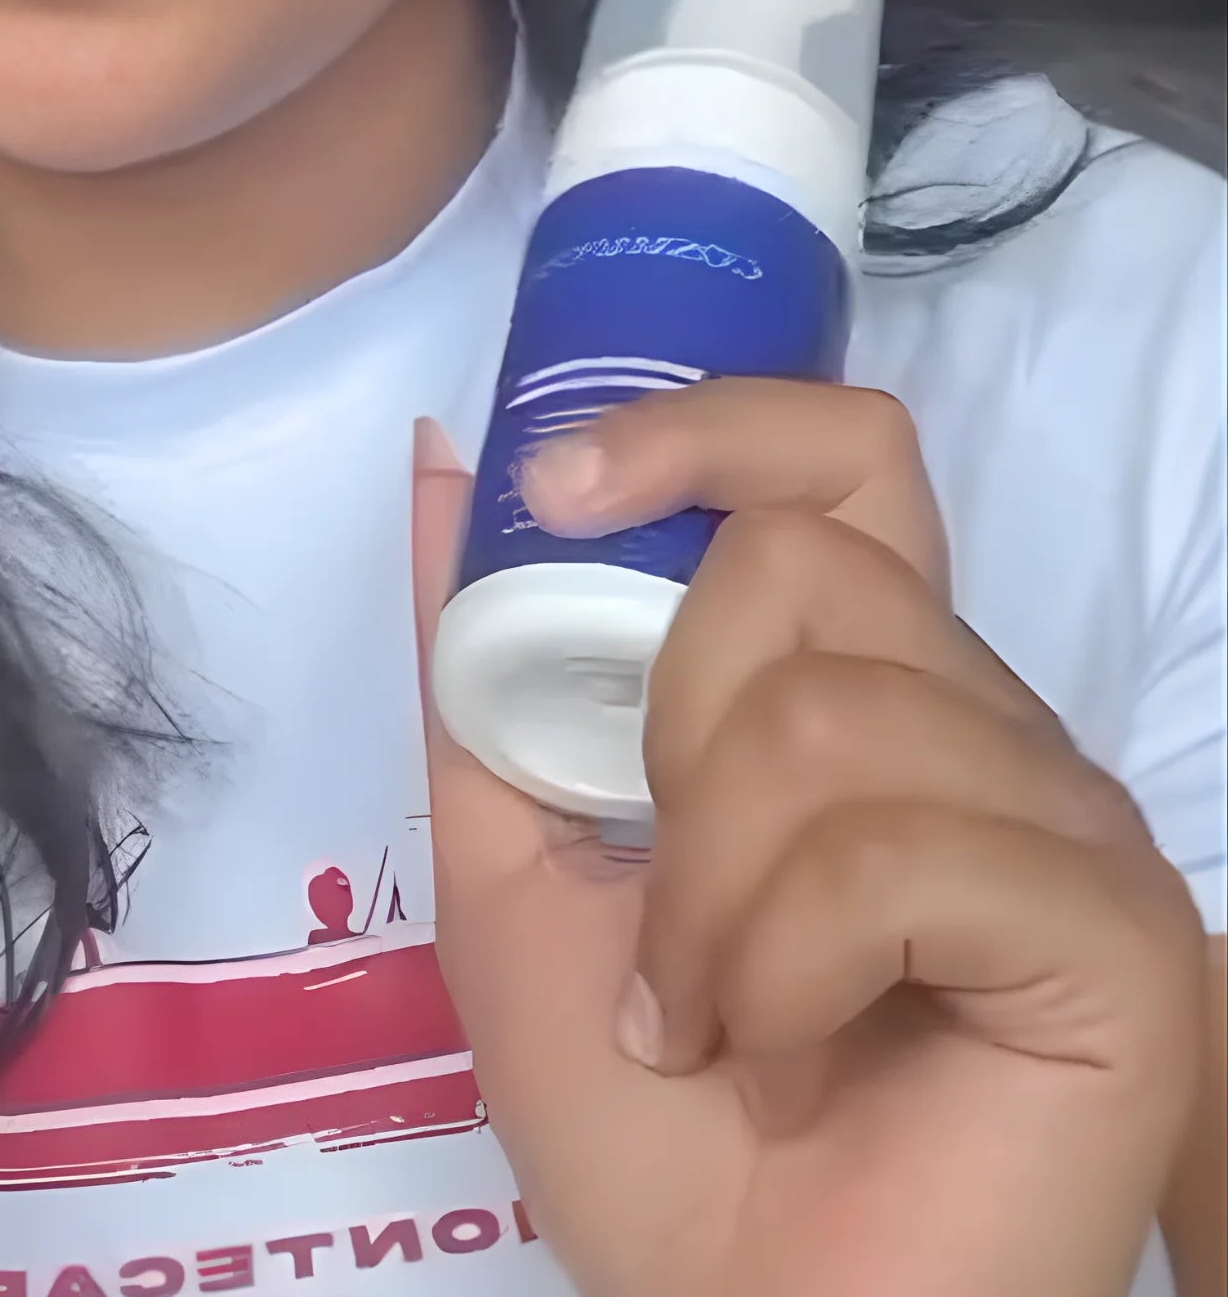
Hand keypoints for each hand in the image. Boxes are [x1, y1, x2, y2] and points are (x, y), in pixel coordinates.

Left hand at [413, 381, 1207, 1296]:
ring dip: (706, 901)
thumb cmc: (649, 1125)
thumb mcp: (510, 867)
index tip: (554, 484)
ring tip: (716, 1020)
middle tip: (664, 902)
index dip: (704, 428)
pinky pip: (898, 856)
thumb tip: (434, 453)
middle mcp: (981, 722)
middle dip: (668, 739)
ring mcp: (1064, 821)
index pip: (837, 456)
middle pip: (796, 563)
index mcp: (867, 685)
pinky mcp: (1117, 933)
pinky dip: (786, 973)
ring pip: (823, 714)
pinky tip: (797, 1062)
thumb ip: (476, 666)